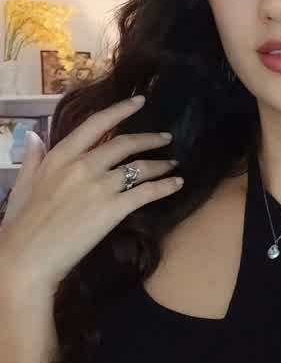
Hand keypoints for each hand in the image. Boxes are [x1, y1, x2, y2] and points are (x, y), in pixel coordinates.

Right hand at [0, 95, 182, 293]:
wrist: (26, 260)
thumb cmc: (21, 226)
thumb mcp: (23, 185)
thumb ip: (33, 158)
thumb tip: (35, 135)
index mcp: (60, 156)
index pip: (96, 124)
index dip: (121, 109)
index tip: (140, 101)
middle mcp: (82, 165)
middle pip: (125, 143)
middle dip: (150, 138)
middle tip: (166, 137)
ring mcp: (99, 186)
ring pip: (140, 167)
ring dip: (161, 164)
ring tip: (174, 163)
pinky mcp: (113, 209)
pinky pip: (147, 192)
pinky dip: (166, 186)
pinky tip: (177, 184)